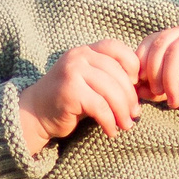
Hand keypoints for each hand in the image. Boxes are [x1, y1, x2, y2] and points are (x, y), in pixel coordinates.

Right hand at [17, 41, 140, 154]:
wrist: (35, 114)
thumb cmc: (69, 100)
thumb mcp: (90, 82)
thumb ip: (110, 76)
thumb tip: (143, 84)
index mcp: (85, 50)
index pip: (116, 48)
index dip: (132, 65)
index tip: (136, 86)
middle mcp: (78, 56)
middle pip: (117, 72)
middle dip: (130, 97)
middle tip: (135, 114)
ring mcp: (72, 72)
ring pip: (110, 91)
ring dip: (122, 111)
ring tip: (126, 125)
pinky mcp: (70, 91)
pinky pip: (99, 107)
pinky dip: (109, 121)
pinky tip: (111, 131)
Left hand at [135, 25, 178, 117]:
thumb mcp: (175, 87)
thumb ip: (155, 87)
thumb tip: (136, 90)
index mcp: (173, 36)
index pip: (147, 45)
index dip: (141, 67)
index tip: (143, 89)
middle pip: (157, 50)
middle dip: (154, 76)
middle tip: (159, 97)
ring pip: (172, 59)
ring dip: (170, 86)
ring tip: (175, 104)